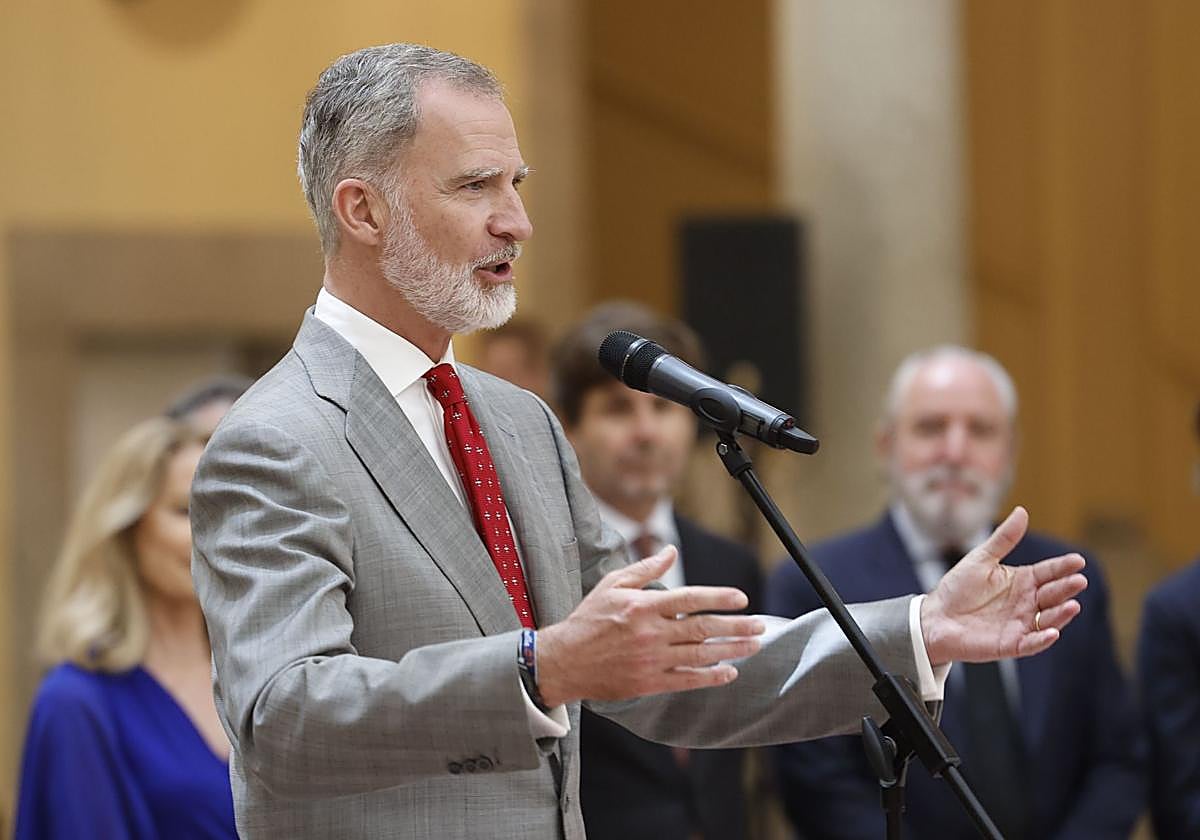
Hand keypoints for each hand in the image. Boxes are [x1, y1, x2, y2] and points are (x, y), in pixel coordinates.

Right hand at [535, 546, 764, 706]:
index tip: (742, 598)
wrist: (565, 660)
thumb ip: (645, 569)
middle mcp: (651, 632)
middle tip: (759, 625)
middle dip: (736, 627)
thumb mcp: (612, 585)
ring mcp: (651, 659)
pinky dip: (711, 676)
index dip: (719, 598)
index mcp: (643, 606)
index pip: (690, 599)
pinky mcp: (649, 682)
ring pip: (700, 654)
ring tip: (753, 645)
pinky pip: (687, 679)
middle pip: (703, 628)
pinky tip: (729, 672)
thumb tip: (670, 552)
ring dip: (731, 650)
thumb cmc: (588, 620)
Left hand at [920, 506, 1087, 666]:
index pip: (1049, 572)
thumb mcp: (981, 558)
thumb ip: (1004, 539)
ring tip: (1072, 605)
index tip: (1078, 560)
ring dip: (1061, 614)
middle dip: (1067, 588)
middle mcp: (1027, 602)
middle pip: (1053, 594)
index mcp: (1023, 581)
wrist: (935, 617)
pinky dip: (1042, 640)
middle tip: (1079, 580)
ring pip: (1048, 619)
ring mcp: (1021, 624)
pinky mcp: (1011, 644)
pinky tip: (1052, 633)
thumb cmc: (958, 588)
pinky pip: (1031, 643)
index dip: (1063, 567)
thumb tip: (1022, 511)